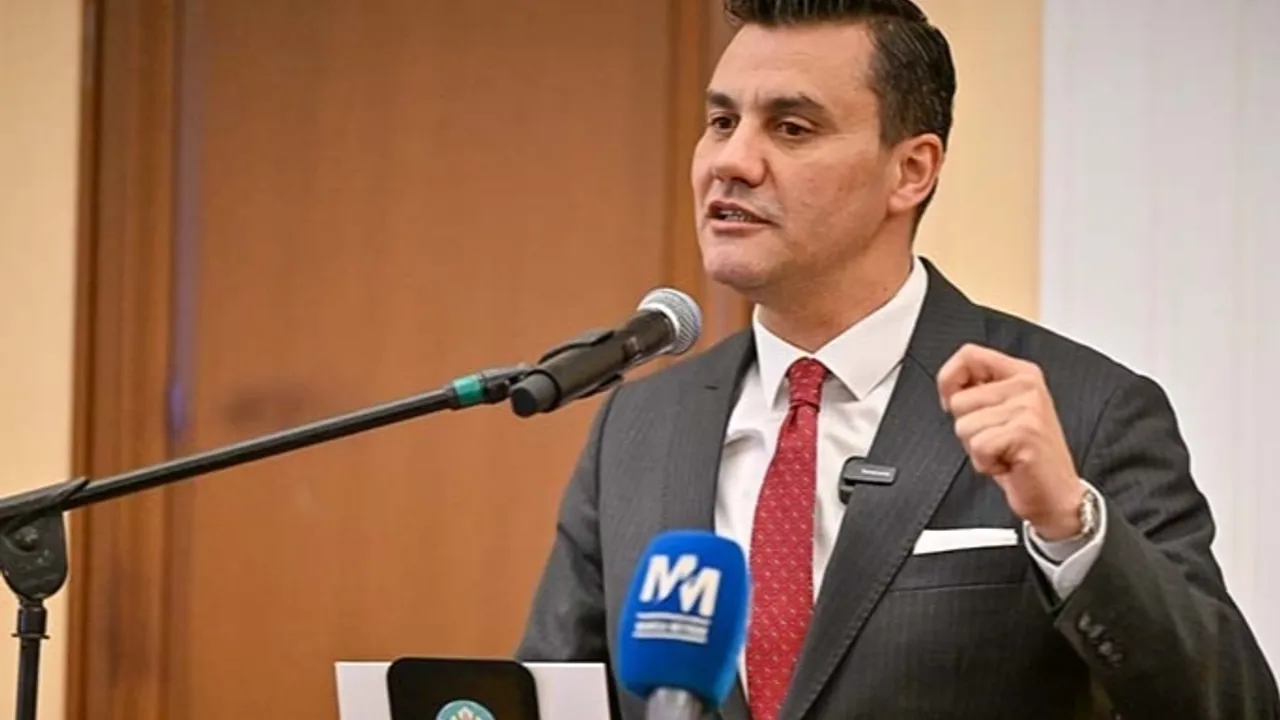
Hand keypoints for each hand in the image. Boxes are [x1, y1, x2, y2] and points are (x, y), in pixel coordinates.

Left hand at [937, 344, 1084, 539]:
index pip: (969, 355)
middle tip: (998, 440)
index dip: (948, 378)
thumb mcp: (1002, 413)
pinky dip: (985, 463)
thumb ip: (979, 391)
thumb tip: (948, 383)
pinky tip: (1009, 464)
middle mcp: (1027, 386)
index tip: (951, 399)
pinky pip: (978, 447)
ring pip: (964, 426)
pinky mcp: (1026, 432)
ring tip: (1004, 452)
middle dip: (968, 428)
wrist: (1056, 495)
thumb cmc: (1025, 458)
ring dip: (977, 448)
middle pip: (959, 400)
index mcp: (1021, 374)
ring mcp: (1028, 408)